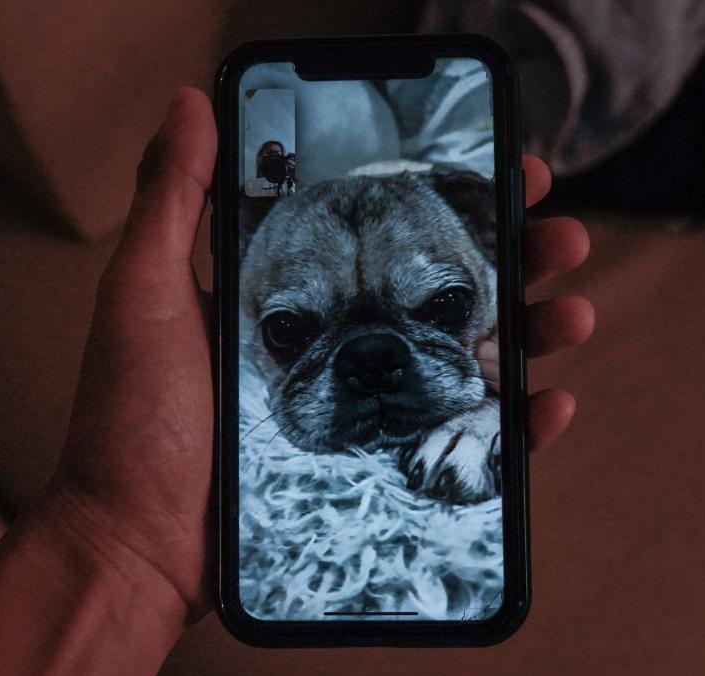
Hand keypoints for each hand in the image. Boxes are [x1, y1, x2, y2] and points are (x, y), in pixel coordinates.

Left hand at [49, 87, 593, 627]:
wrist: (137, 544)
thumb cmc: (135, 421)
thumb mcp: (146, 294)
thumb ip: (172, 202)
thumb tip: (194, 102)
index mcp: (298, 296)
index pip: (392, 231)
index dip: (452, 199)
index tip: (503, 171)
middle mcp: (340, 345)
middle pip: (446, 293)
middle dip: (513, 259)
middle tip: (560, 236)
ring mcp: (363, 411)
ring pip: (467, 362)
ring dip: (530, 333)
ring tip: (570, 312)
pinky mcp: (377, 470)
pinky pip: (463, 444)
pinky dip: (514, 427)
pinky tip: (550, 405)